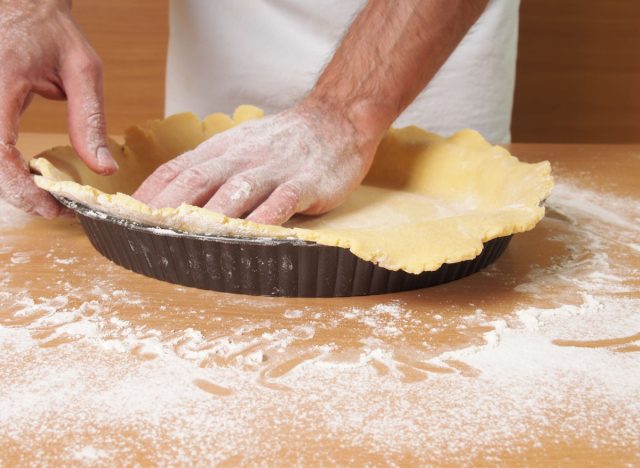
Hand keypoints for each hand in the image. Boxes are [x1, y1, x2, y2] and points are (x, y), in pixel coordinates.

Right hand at [0, 0, 117, 217]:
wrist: (22, 3)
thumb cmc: (50, 30)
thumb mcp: (84, 70)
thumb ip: (90, 120)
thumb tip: (103, 168)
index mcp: (0, 82)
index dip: (20, 187)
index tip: (51, 206)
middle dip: (17, 193)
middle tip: (52, 207)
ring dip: (8, 182)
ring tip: (43, 192)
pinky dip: (3, 166)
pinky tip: (27, 171)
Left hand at [133, 101, 376, 224]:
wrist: (336, 119)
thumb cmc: (284, 141)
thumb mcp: (241, 146)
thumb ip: (213, 170)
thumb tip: (175, 200)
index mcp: (221, 150)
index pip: (176, 169)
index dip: (148, 194)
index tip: (121, 216)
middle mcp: (241, 158)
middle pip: (197, 180)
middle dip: (166, 207)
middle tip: (142, 233)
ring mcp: (273, 170)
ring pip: (235, 193)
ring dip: (209, 217)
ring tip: (185, 240)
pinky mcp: (304, 183)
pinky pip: (281, 202)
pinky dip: (264, 220)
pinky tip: (250, 237)